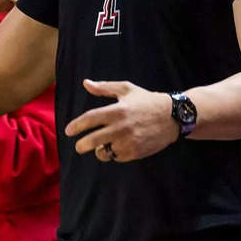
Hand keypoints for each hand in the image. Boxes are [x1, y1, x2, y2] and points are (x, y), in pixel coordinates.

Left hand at [63, 80, 177, 162]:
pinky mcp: (135, 152)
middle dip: (81, 145)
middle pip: (92, 140)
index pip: (90, 119)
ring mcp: (128, 141)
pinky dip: (114, 154)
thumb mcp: (127, 89)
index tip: (68, 131)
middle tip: (78, 146)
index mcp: (117, 110)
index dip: (76, 125)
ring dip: (100, 150)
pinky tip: (118, 146)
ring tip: (102, 145)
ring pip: (104, 152)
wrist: (172, 117)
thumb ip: (104, 88)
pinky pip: (117, 157)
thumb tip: (86, 83)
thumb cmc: (147, 101)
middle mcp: (121, 127)